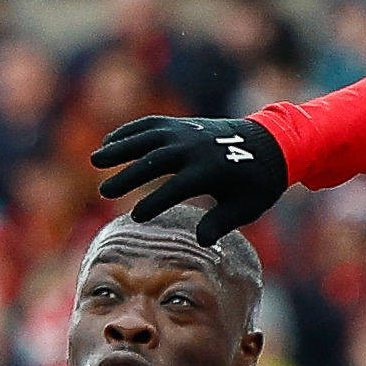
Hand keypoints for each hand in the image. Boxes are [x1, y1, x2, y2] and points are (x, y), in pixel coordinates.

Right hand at [88, 112, 290, 234]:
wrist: (270, 144)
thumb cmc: (257, 184)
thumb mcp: (246, 208)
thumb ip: (222, 222)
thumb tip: (202, 241)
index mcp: (212, 170)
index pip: (177, 187)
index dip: (156, 202)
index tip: (136, 217)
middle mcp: (196, 148)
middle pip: (156, 161)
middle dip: (129, 176)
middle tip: (104, 192)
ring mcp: (187, 132)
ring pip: (148, 138)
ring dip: (120, 148)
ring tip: (95, 161)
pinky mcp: (182, 124)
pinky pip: (151, 124)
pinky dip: (130, 131)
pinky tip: (109, 142)